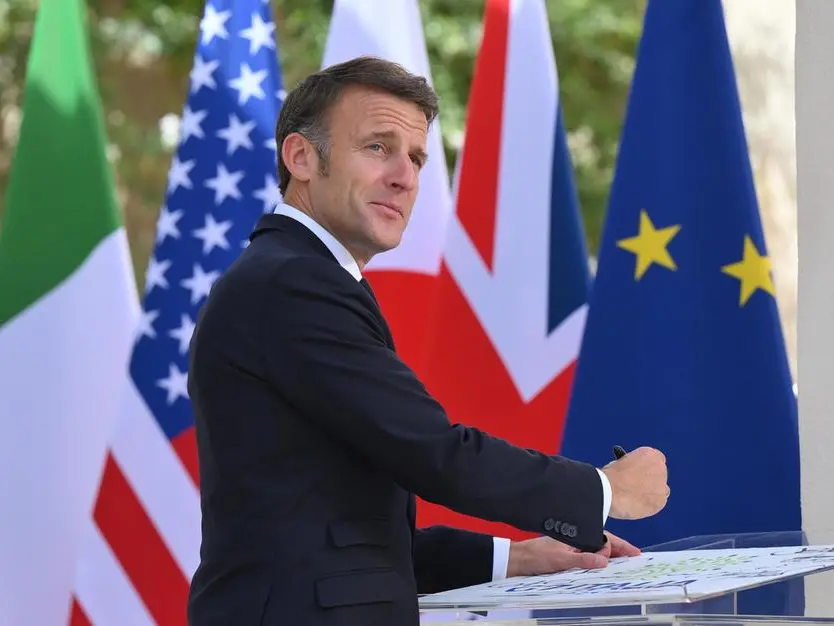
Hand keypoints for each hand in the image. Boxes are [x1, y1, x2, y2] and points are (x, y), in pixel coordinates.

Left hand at [506, 532, 639, 576]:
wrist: (518, 559)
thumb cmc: (536, 556)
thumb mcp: (561, 560)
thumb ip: (583, 560)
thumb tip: (604, 561)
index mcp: (578, 536)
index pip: (605, 539)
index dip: (621, 547)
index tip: (636, 553)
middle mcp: (577, 540)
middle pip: (604, 544)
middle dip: (619, 551)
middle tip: (634, 560)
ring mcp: (572, 547)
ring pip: (597, 550)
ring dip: (609, 557)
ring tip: (623, 564)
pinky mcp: (567, 555)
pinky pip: (588, 557)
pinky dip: (598, 561)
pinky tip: (603, 567)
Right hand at [602, 446, 668, 519]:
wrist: (609, 490)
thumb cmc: (610, 476)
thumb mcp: (620, 464)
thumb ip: (632, 468)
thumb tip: (633, 477)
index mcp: (649, 454)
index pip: (655, 459)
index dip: (646, 467)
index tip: (640, 472)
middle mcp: (660, 467)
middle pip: (659, 474)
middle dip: (650, 480)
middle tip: (639, 486)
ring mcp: (662, 485)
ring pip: (661, 490)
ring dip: (652, 493)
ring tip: (637, 498)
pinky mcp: (661, 501)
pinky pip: (657, 504)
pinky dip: (649, 505)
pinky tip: (636, 506)